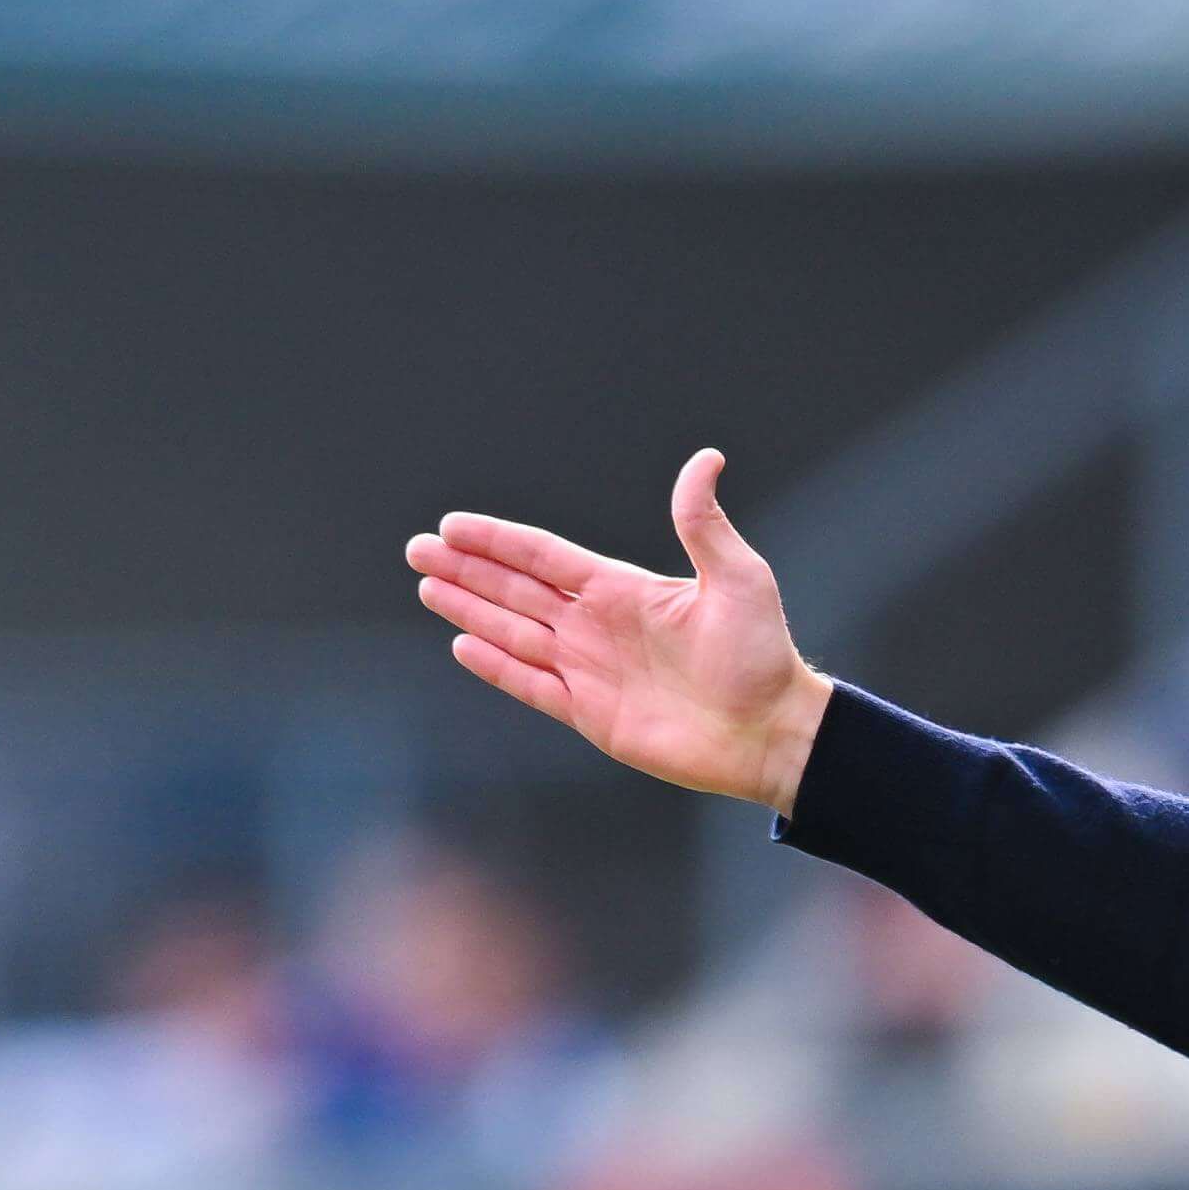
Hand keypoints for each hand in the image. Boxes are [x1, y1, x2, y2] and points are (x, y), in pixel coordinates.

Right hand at [406, 448, 833, 810]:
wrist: (771, 732)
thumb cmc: (763, 656)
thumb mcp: (739, 579)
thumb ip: (702, 523)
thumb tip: (706, 457)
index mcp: (623, 589)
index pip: (544, 556)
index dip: (497, 540)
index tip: (452, 525)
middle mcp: (598, 625)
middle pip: (516, 589)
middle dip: (466, 569)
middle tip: (417, 550)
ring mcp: (591, 670)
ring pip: (514, 632)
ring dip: (470, 609)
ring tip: (426, 587)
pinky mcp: (592, 714)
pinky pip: (532, 685)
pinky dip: (497, 667)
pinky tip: (463, 643)